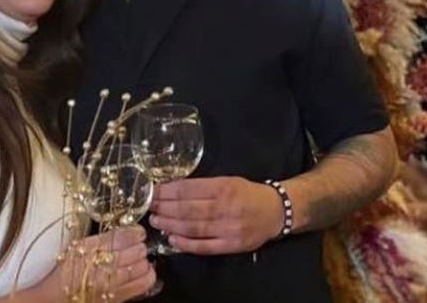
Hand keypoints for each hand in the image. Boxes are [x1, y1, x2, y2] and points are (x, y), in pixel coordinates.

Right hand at [32, 226, 155, 301]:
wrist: (55, 297)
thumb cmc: (65, 271)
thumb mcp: (76, 247)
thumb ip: (98, 239)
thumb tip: (122, 231)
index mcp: (89, 248)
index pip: (121, 236)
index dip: (134, 232)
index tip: (138, 231)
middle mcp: (100, 264)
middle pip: (134, 250)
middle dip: (140, 245)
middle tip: (139, 244)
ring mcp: (110, 283)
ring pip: (140, 266)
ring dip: (143, 260)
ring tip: (140, 258)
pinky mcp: (116, 297)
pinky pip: (142, 284)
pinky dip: (148, 275)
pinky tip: (145, 271)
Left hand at [149, 177, 281, 254]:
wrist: (276, 212)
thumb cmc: (247, 193)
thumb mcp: (227, 180)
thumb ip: (203, 185)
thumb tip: (172, 189)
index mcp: (223, 187)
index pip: (189, 189)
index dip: (168, 191)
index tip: (153, 191)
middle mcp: (225, 207)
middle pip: (188, 209)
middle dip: (165, 208)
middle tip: (150, 207)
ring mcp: (228, 228)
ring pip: (193, 228)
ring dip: (171, 225)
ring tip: (157, 222)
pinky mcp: (231, 245)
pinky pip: (204, 246)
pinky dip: (186, 244)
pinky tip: (172, 239)